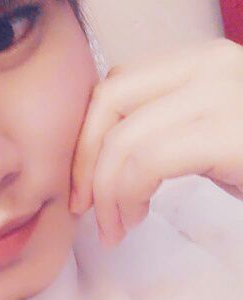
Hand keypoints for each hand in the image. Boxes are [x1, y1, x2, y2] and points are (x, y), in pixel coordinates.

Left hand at [70, 38, 242, 247]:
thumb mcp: (201, 137)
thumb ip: (158, 128)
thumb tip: (97, 153)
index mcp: (200, 64)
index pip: (113, 87)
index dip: (85, 139)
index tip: (82, 186)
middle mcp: (214, 64)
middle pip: (109, 103)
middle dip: (84, 163)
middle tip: (85, 209)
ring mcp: (226, 94)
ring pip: (124, 138)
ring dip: (105, 193)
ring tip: (115, 226)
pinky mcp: (232, 134)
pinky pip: (148, 163)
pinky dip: (127, 197)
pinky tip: (134, 219)